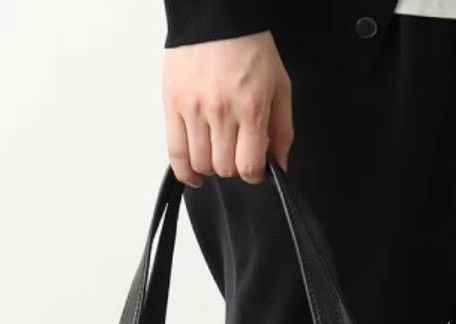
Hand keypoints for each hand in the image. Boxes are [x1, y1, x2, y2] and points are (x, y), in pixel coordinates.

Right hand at [163, 31, 293, 186]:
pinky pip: (174, 153)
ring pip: (200, 164)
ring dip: (211, 167)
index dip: (254, 174)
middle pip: (224, 169)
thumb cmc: (249, 46)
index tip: (254, 168)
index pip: (248, 167)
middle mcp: (220, 113)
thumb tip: (280, 164)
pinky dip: (184, 171)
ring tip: (217, 154)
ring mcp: (193, 110)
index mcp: (250, 109)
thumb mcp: (280, 86)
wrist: (217, 17)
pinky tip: (194, 174)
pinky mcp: (173, 105)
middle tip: (236, 153)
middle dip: (233, 167)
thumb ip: (282, 130)